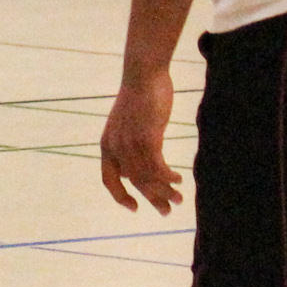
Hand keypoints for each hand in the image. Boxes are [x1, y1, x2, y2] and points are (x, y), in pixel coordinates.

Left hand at [99, 63, 181, 213]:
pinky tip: (179, 180)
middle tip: (167, 211)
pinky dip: (168, 177)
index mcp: (107, 145)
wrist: (143, 75)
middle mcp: (115, 147)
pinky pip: (157, 167)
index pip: (109, 179)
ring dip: (164, 191)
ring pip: (147, 177)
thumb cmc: (140, 99)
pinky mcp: (146, 137)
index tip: (134, 208)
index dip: (120, 196)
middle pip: (133, 183)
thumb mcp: (128, 127)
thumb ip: (129, 148)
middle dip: (151, 199)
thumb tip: (135, 171)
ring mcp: (130, 143)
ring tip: (179, 200)